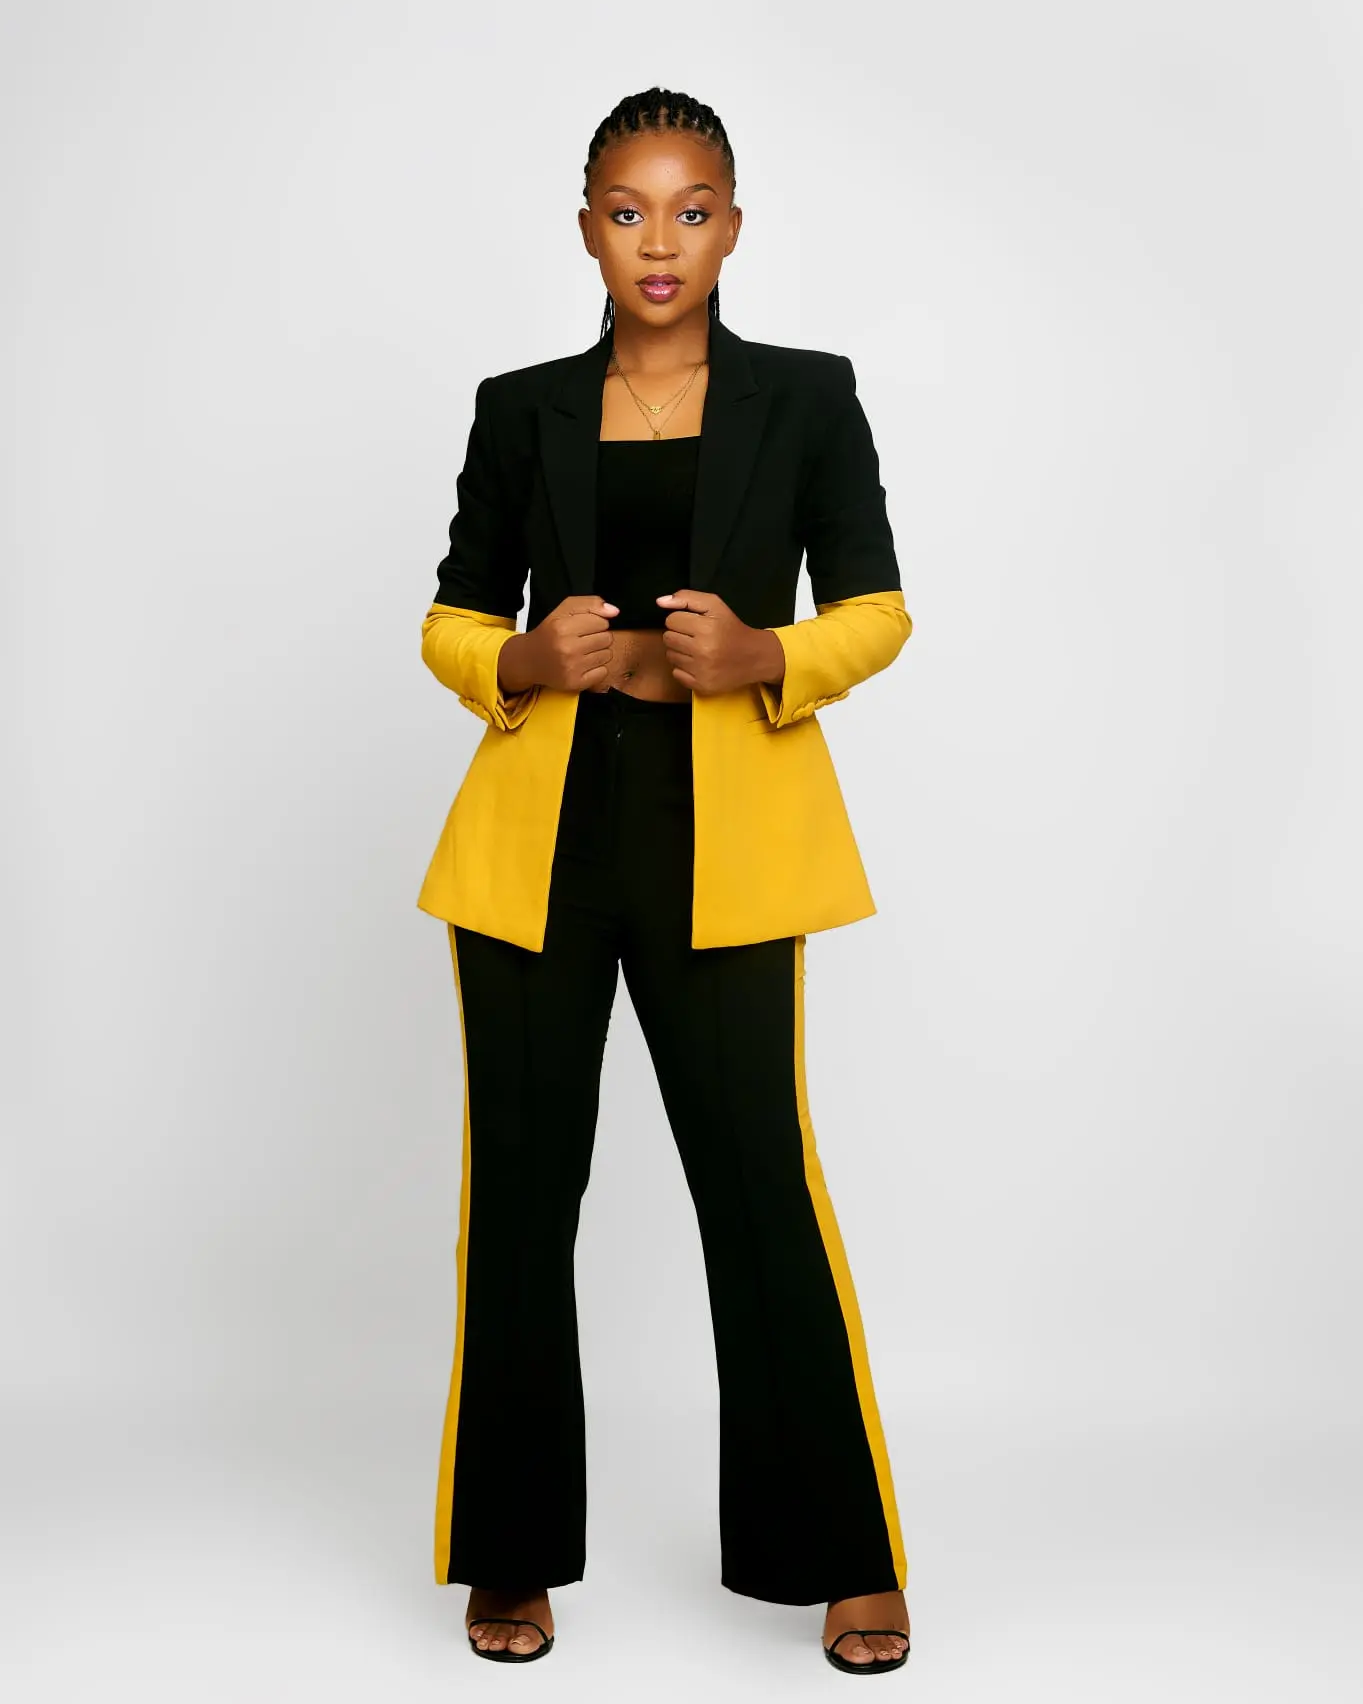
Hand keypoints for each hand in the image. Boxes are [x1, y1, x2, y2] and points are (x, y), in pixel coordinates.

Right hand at [500, 596, 617, 694]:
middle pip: (607, 638)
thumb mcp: (565, 610)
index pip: (602, 622)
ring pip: (607, 655)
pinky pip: (604, 672)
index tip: (584, 627)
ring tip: (582, 652)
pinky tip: (583, 664)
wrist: (530, 659)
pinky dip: (597, 668)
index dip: (596, 623)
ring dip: (599, 652)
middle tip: (583, 640)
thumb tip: (615, 611)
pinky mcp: (576, 683)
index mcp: (562, 627)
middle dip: (598, 637)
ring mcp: (572, 668)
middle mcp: (567, 648)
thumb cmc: (550, 632)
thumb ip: (591, 604)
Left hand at [655, 589, 785, 694]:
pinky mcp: (701, 686)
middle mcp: (703, 650)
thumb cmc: (731, 628)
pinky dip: (684, 668)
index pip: (671, 620)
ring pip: (670, 656)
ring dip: (680, 651)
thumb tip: (660, 601)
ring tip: (697, 650)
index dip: (681, 620)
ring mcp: (701, 670)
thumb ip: (686, 598)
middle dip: (679, 635)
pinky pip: (676, 674)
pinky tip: (698, 664)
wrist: (754, 657)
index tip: (694, 624)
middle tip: (695, 637)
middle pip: (668, 638)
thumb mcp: (714, 605)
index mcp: (706, 627)